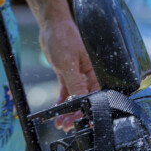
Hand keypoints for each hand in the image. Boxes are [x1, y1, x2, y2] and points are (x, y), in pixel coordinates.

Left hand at [39, 16, 97, 130]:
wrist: (52, 26)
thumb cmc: (64, 38)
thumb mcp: (68, 63)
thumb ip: (76, 83)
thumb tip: (81, 100)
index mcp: (97, 71)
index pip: (98, 95)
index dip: (92, 109)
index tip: (86, 122)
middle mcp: (90, 75)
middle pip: (87, 99)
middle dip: (77, 114)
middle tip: (66, 125)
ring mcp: (79, 75)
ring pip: (76, 97)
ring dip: (68, 110)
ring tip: (60, 122)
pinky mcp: (69, 74)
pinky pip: (67, 91)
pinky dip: (63, 101)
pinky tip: (58, 109)